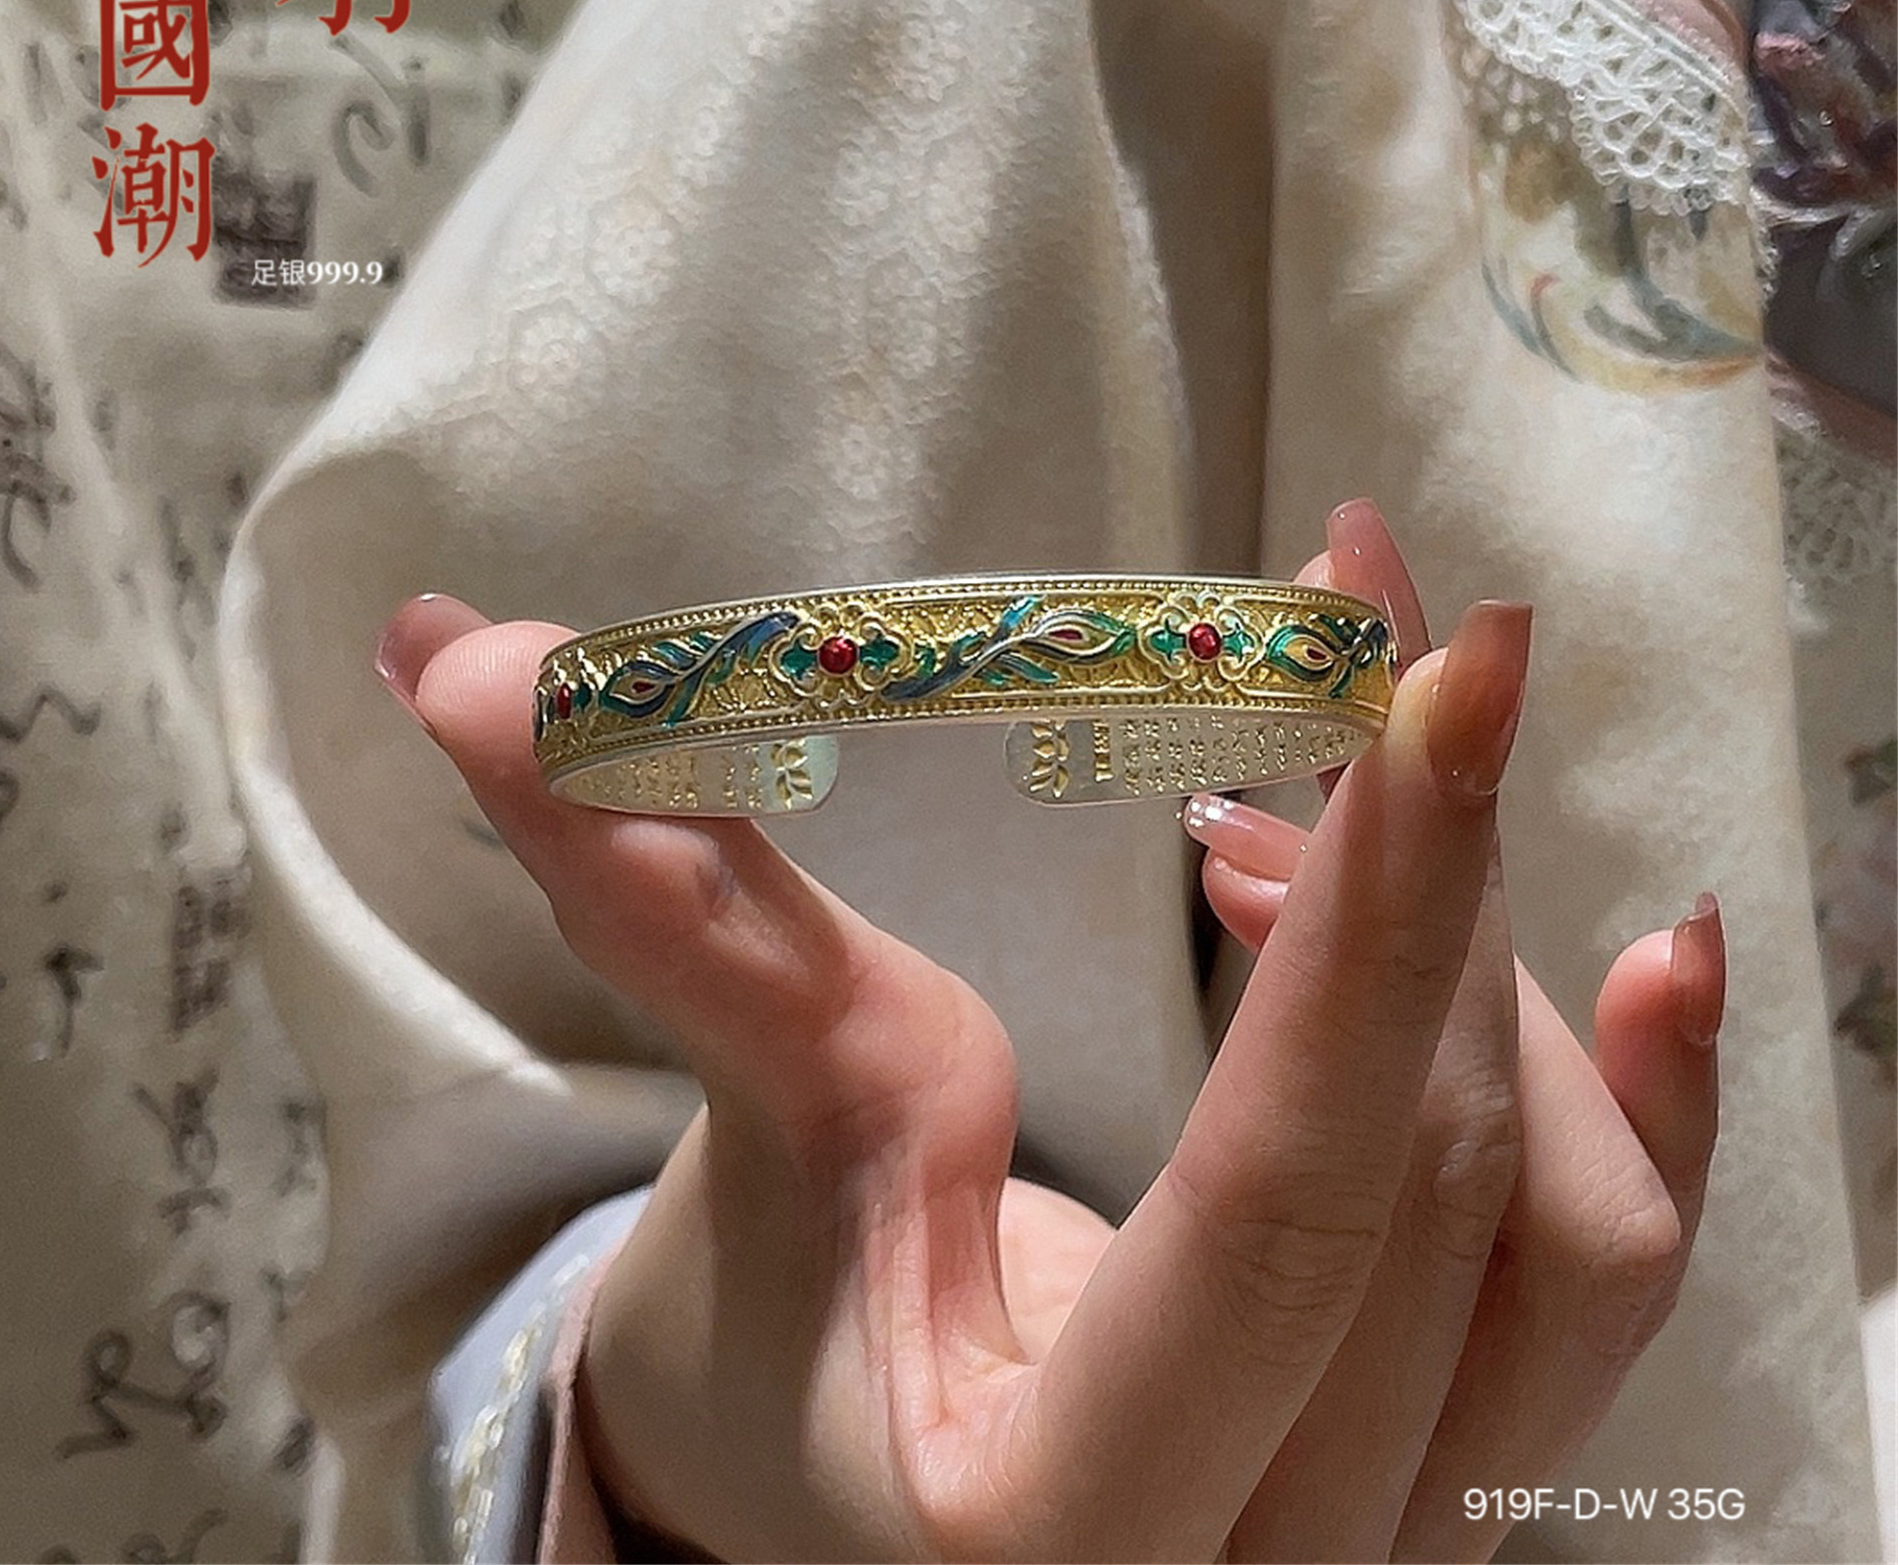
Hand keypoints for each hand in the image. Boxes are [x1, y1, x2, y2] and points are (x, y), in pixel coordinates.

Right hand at [375, 500, 1720, 1561]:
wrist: (872, 1501)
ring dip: (1478, 962)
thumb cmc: (785, 1337)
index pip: (1278, 1216)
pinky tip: (1632, 941)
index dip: (1369, 922)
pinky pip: (1609, 1283)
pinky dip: (1633, 1093)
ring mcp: (1392, 1534)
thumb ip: (648, 890)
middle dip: (1427, 864)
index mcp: (1058, 1527)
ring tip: (1318, 811)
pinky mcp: (1456, 1455)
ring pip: (1552, 1226)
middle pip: (1431, 1182)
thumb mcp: (754, 1127)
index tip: (1425, 659)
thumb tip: (456, 651)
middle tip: (1383, 617)